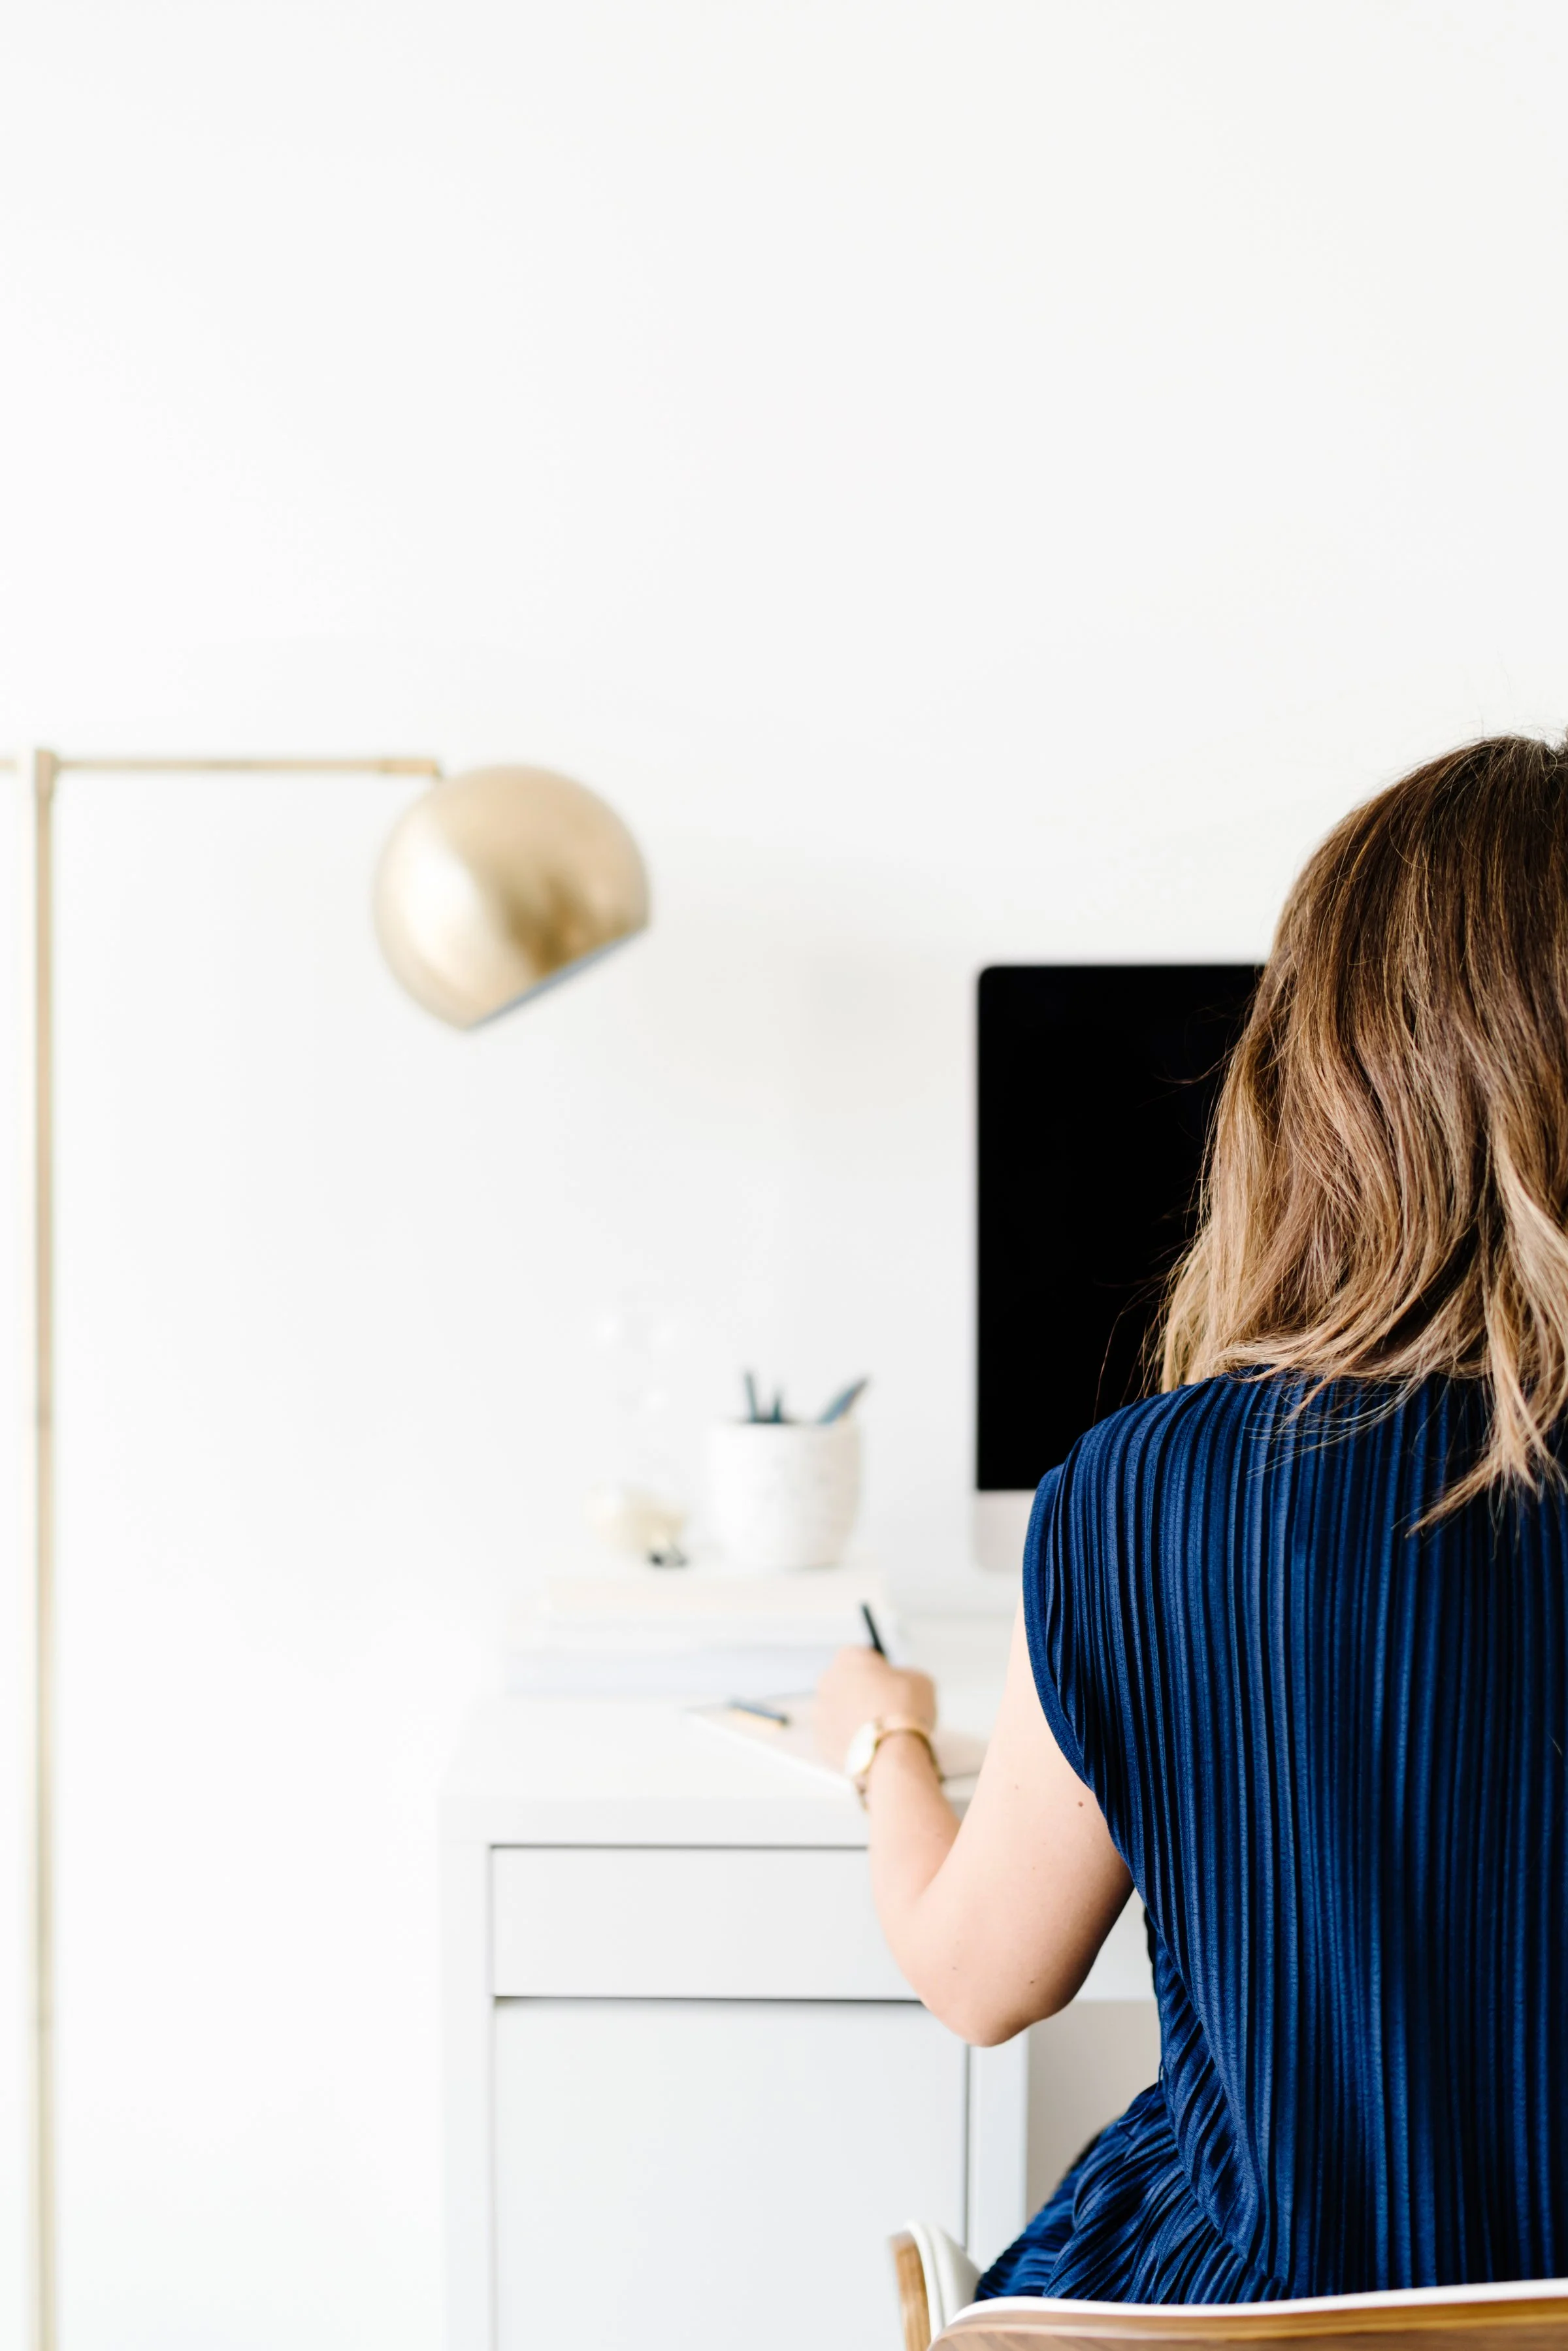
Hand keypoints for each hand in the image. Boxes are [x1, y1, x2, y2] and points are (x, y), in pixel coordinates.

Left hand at [813, 1647, 936, 1771]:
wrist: (890, 1751)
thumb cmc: (904, 1710)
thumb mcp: (920, 1680)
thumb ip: (905, 1675)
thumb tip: (903, 1684)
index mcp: (849, 1657)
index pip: (863, 1657)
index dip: (879, 1671)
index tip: (892, 1684)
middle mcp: (828, 1680)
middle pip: (847, 1683)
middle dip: (863, 1693)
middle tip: (886, 1709)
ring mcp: (820, 1711)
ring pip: (839, 1710)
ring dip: (853, 1716)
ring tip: (879, 1731)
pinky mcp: (820, 1739)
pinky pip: (835, 1735)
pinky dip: (849, 1740)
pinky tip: (869, 1746)